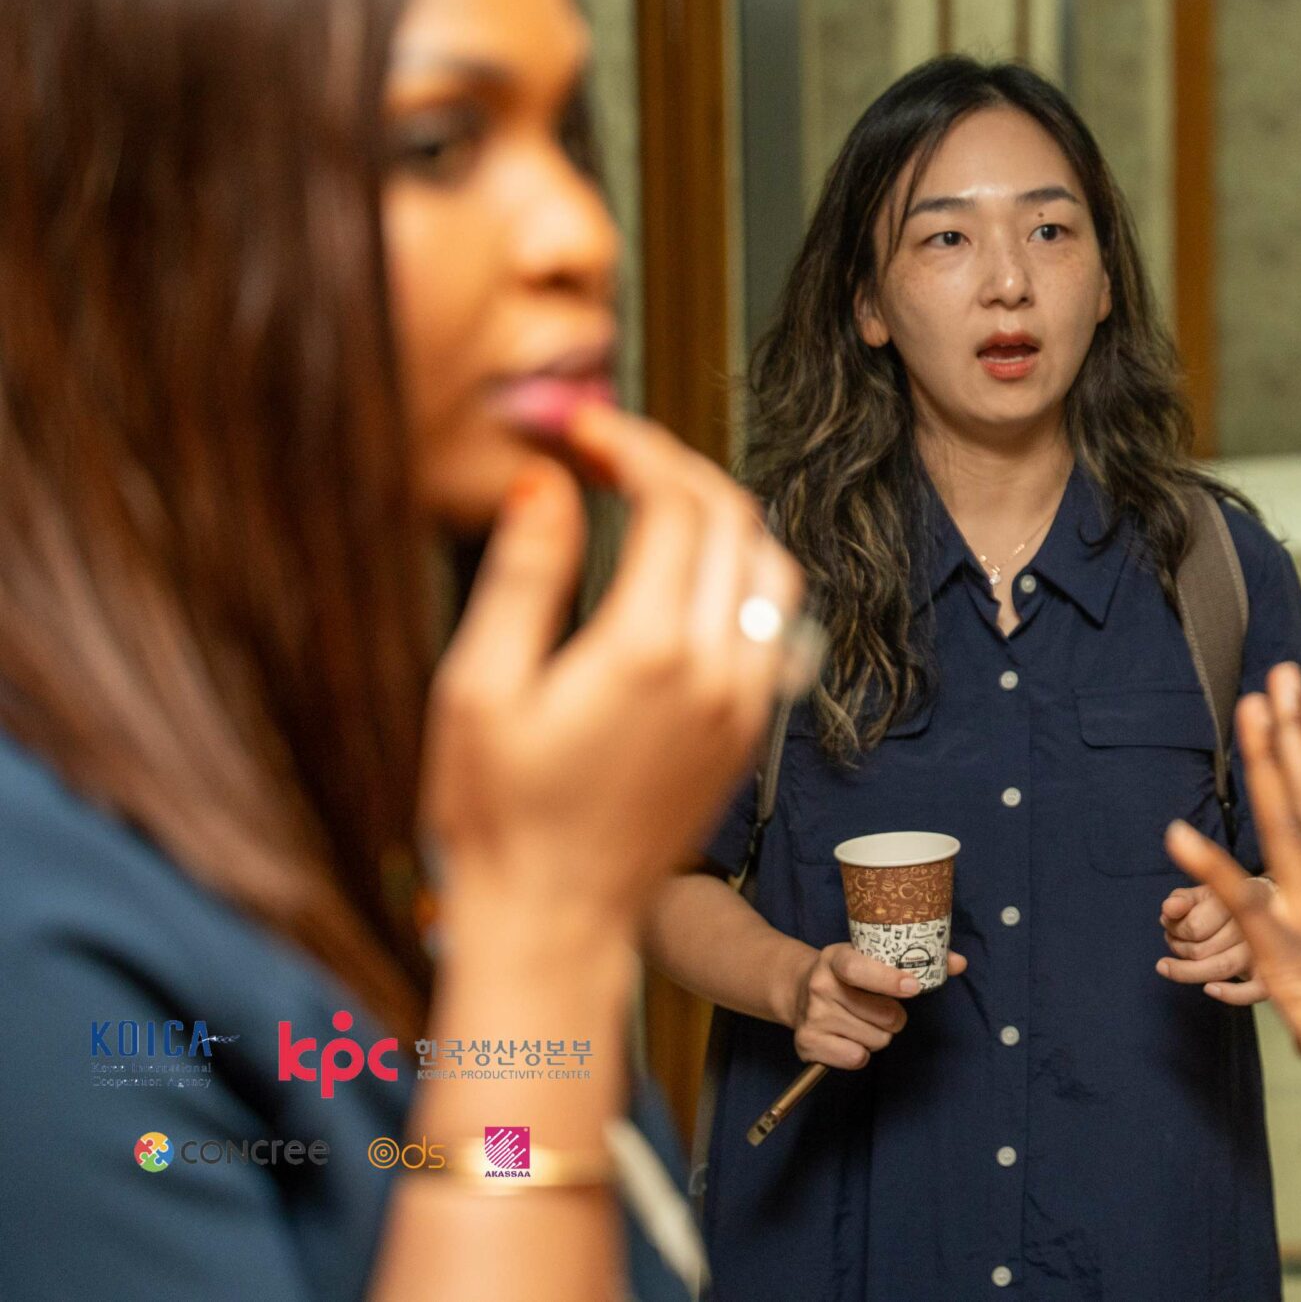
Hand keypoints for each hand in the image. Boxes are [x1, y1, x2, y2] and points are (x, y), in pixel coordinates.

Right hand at [423, 407, 806, 923]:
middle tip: (608, 447)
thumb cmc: (496, 814)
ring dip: (719, 512)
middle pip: (731, 518)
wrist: (555, 920)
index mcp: (649, 651)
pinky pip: (775, 618)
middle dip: (674, 464)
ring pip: (770, 563)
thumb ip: (524, 573)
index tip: (583, 425)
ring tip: (648, 493)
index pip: (674, 502)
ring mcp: (747, 701)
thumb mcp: (479, 686)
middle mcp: (718, 670)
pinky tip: (685, 565)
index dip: (631, 444)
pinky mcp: (753, 728)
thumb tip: (547, 481)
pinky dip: (740, 567)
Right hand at [786, 942, 969, 1069]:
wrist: (797, 988)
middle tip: (887, 1009)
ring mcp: (812, 1016)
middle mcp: (819, 986)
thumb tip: (959, 963)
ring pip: (873, 1039)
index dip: (888, 980)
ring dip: (879, 1034)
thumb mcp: (872, 956)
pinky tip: (850, 1037)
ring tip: (865, 1021)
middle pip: (879, 1014)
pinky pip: (856, 1058)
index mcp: (836, 957)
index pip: (858, 969)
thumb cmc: (849, 973)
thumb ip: (916, 959)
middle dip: (894, 1016)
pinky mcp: (807, 1044)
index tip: (913, 987)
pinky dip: (861, 1053)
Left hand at [1159, 881, 1270, 1003]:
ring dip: (1188, 971)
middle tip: (1172, 940)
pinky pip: (1250, 992)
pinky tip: (1209, 988)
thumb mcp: (1204, 895)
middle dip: (1179, 948)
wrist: (1273, 911)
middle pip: (1201, 950)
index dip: (1175, 929)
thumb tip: (1168, 909)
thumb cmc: (1230, 905)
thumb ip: (1182, 900)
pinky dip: (1228, 994)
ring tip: (1170, 965)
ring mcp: (1265, 951)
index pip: (1194, 926)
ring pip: (1220, 968)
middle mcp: (1254, 925)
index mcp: (1237, 900)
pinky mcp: (1270, 974)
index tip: (1169, 922)